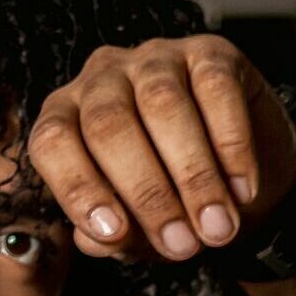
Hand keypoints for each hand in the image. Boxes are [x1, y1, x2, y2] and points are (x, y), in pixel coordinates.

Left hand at [27, 35, 295, 262]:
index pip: (53, 143)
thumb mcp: (133, 228)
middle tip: (182, 244)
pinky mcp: (209, 51)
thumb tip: (99, 241)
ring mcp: (153, 59)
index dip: (78, 187)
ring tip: (217, 228)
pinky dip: (232, 146)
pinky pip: (216, 88)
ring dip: (194, 176)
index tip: (114, 233)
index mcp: (65, 117)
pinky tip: (242, 190)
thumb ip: (112, 235)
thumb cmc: (167, 199)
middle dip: (148, 194)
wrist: (235, 177)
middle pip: (109, 126)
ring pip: (163, 106)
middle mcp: (101, 79)